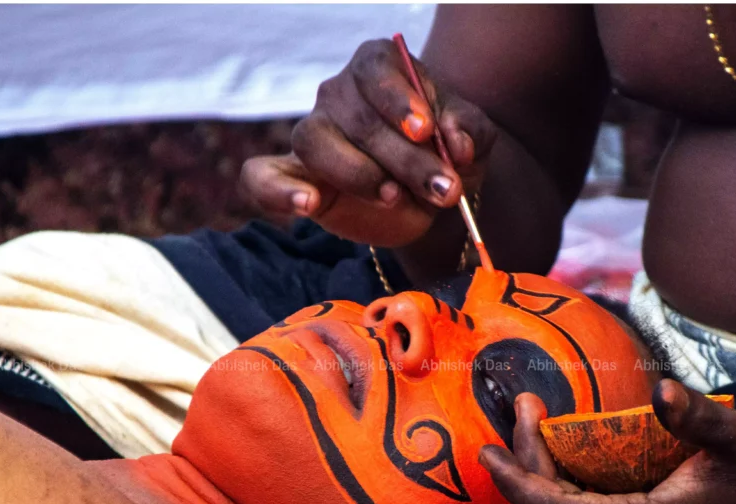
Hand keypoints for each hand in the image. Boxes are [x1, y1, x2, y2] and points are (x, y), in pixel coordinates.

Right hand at [238, 39, 497, 246]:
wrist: (428, 200)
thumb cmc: (447, 156)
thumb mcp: (473, 141)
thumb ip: (470, 133)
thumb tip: (456, 142)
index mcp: (379, 68)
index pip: (375, 69)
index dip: (398, 100)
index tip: (425, 131)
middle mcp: (337, 93)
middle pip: (357, 118)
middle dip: (404, 159)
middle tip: (443, 189)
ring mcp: (311, 134)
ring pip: (314, 142)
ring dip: (358, 174)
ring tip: (394, 197)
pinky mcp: (293, 176)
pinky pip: (262, 176)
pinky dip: (279, 190)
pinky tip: (308, 204)